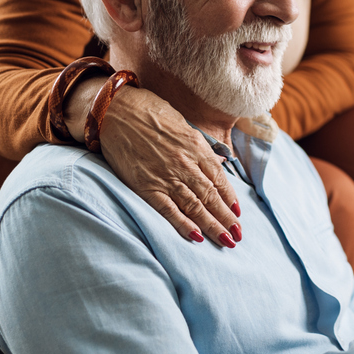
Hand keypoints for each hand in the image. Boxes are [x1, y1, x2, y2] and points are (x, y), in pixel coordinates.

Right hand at [65, 78, 240, 246]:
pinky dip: (184, 225)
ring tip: (226, 241)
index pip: (220, 179)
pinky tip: (196, 237)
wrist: (116, 112)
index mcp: (197, 147)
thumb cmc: (149, 112)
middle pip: (211, 197)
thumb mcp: (182, 124)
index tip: (238, 213)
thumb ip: (198, 145)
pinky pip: (169, 210)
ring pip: (195, 207)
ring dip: (213, 226)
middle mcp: (186, 164)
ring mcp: (167, 177)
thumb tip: (215, 160)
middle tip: (238, 235)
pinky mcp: (147, 187)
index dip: (230, 198)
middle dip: (227, 219)